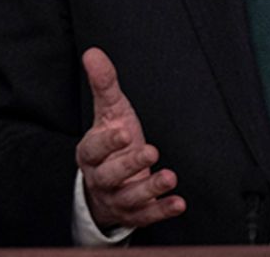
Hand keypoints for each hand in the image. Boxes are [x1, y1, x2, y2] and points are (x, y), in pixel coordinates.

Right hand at [76, 47, 185, 229]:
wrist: (106, 184)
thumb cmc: (111, 141)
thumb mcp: (109, 111)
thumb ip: (103, 84)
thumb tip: (93, 52)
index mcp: (90, 153)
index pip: (94, 148)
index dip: (108, 142)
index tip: (124, 132)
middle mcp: (100, 178)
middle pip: (110, 175)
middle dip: (130, 165)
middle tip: (151, 151)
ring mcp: (116, 198)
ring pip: (129, 198)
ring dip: (150, 189)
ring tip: (170, 177)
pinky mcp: (133, 214)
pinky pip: (146, 216)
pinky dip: (162, 211)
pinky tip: (179, 203)